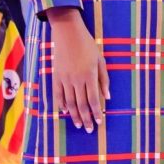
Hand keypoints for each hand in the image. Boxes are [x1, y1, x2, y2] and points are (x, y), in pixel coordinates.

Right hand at [45, 7, 109, 132]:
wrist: (67, 33)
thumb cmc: (87, 45)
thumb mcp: (100, 61)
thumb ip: (104, 79)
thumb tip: (108, 97)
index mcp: (89, 76)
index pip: (94, 99)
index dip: (97, 112)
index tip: (99, 122)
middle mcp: (76, 80)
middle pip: (81, 104)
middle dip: (86, 118)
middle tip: (88, 129)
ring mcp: (64, 78)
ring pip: (69, 102)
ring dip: (74, 115)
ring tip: (78, 125)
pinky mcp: (56, 76)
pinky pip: (57, 94)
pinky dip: (61, 104)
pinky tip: (64, 112)